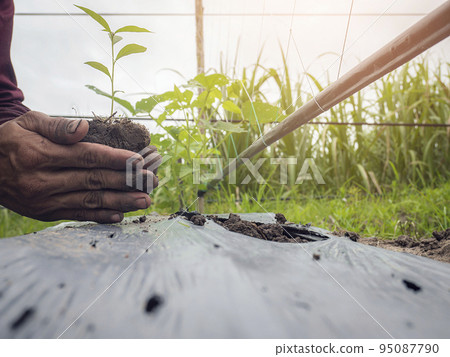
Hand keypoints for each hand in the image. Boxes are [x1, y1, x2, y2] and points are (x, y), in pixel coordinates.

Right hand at [0, 111, 160, 222]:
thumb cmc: (9, 140)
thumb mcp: (27, 123)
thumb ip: (57, 127)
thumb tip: (85, 128)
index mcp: (40, 154)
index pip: (87, 157)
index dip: (116, 159)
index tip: (139, 160)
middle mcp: (43, 180)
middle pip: (93, 180)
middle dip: (127, 181)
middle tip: (152, 181)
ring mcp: (44, 200)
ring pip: (90, 201)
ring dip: (121, 202)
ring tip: (145, 201)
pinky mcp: (45, 213)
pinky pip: (77, 215)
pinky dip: (100, 216)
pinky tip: (120, 215)